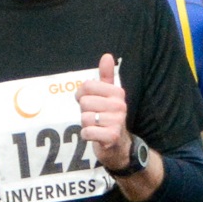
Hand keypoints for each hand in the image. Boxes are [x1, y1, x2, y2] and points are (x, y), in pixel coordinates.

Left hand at [82, 55, 133, 170]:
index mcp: (117, 93)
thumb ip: (106, 76)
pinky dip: (87, 135)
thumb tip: (107, 56)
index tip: (91, 102)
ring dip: (86, 124)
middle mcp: (119, 105)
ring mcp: (117, 121)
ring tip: (97, 127)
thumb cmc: (109, 117)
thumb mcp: (110, 96)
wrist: (119, 146)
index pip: (87, 86)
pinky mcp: (112, 136)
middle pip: (84, 102)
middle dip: (85, 111)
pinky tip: (96, 136)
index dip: (82, 95)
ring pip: (84, 118)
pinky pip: (87, 132)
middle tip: (96, 117)